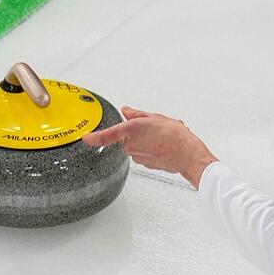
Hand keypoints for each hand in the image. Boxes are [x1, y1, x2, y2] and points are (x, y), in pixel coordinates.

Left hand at [82, 106, 217, 188]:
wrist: (187, 154)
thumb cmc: (174, 136)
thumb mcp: (155, 117)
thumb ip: (137, 114)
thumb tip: (127, 111)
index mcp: (130, 130)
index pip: (106, 135)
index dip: (94, 137)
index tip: (86, 137)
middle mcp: (130, 145)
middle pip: (127, 137)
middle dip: (138, 132)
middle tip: (155, 127)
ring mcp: (137, 156)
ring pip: (137, 145)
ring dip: (147, 140)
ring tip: (163, 136)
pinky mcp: (145, 164)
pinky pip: (145, 153)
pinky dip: (153, 149)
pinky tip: (165, 145)